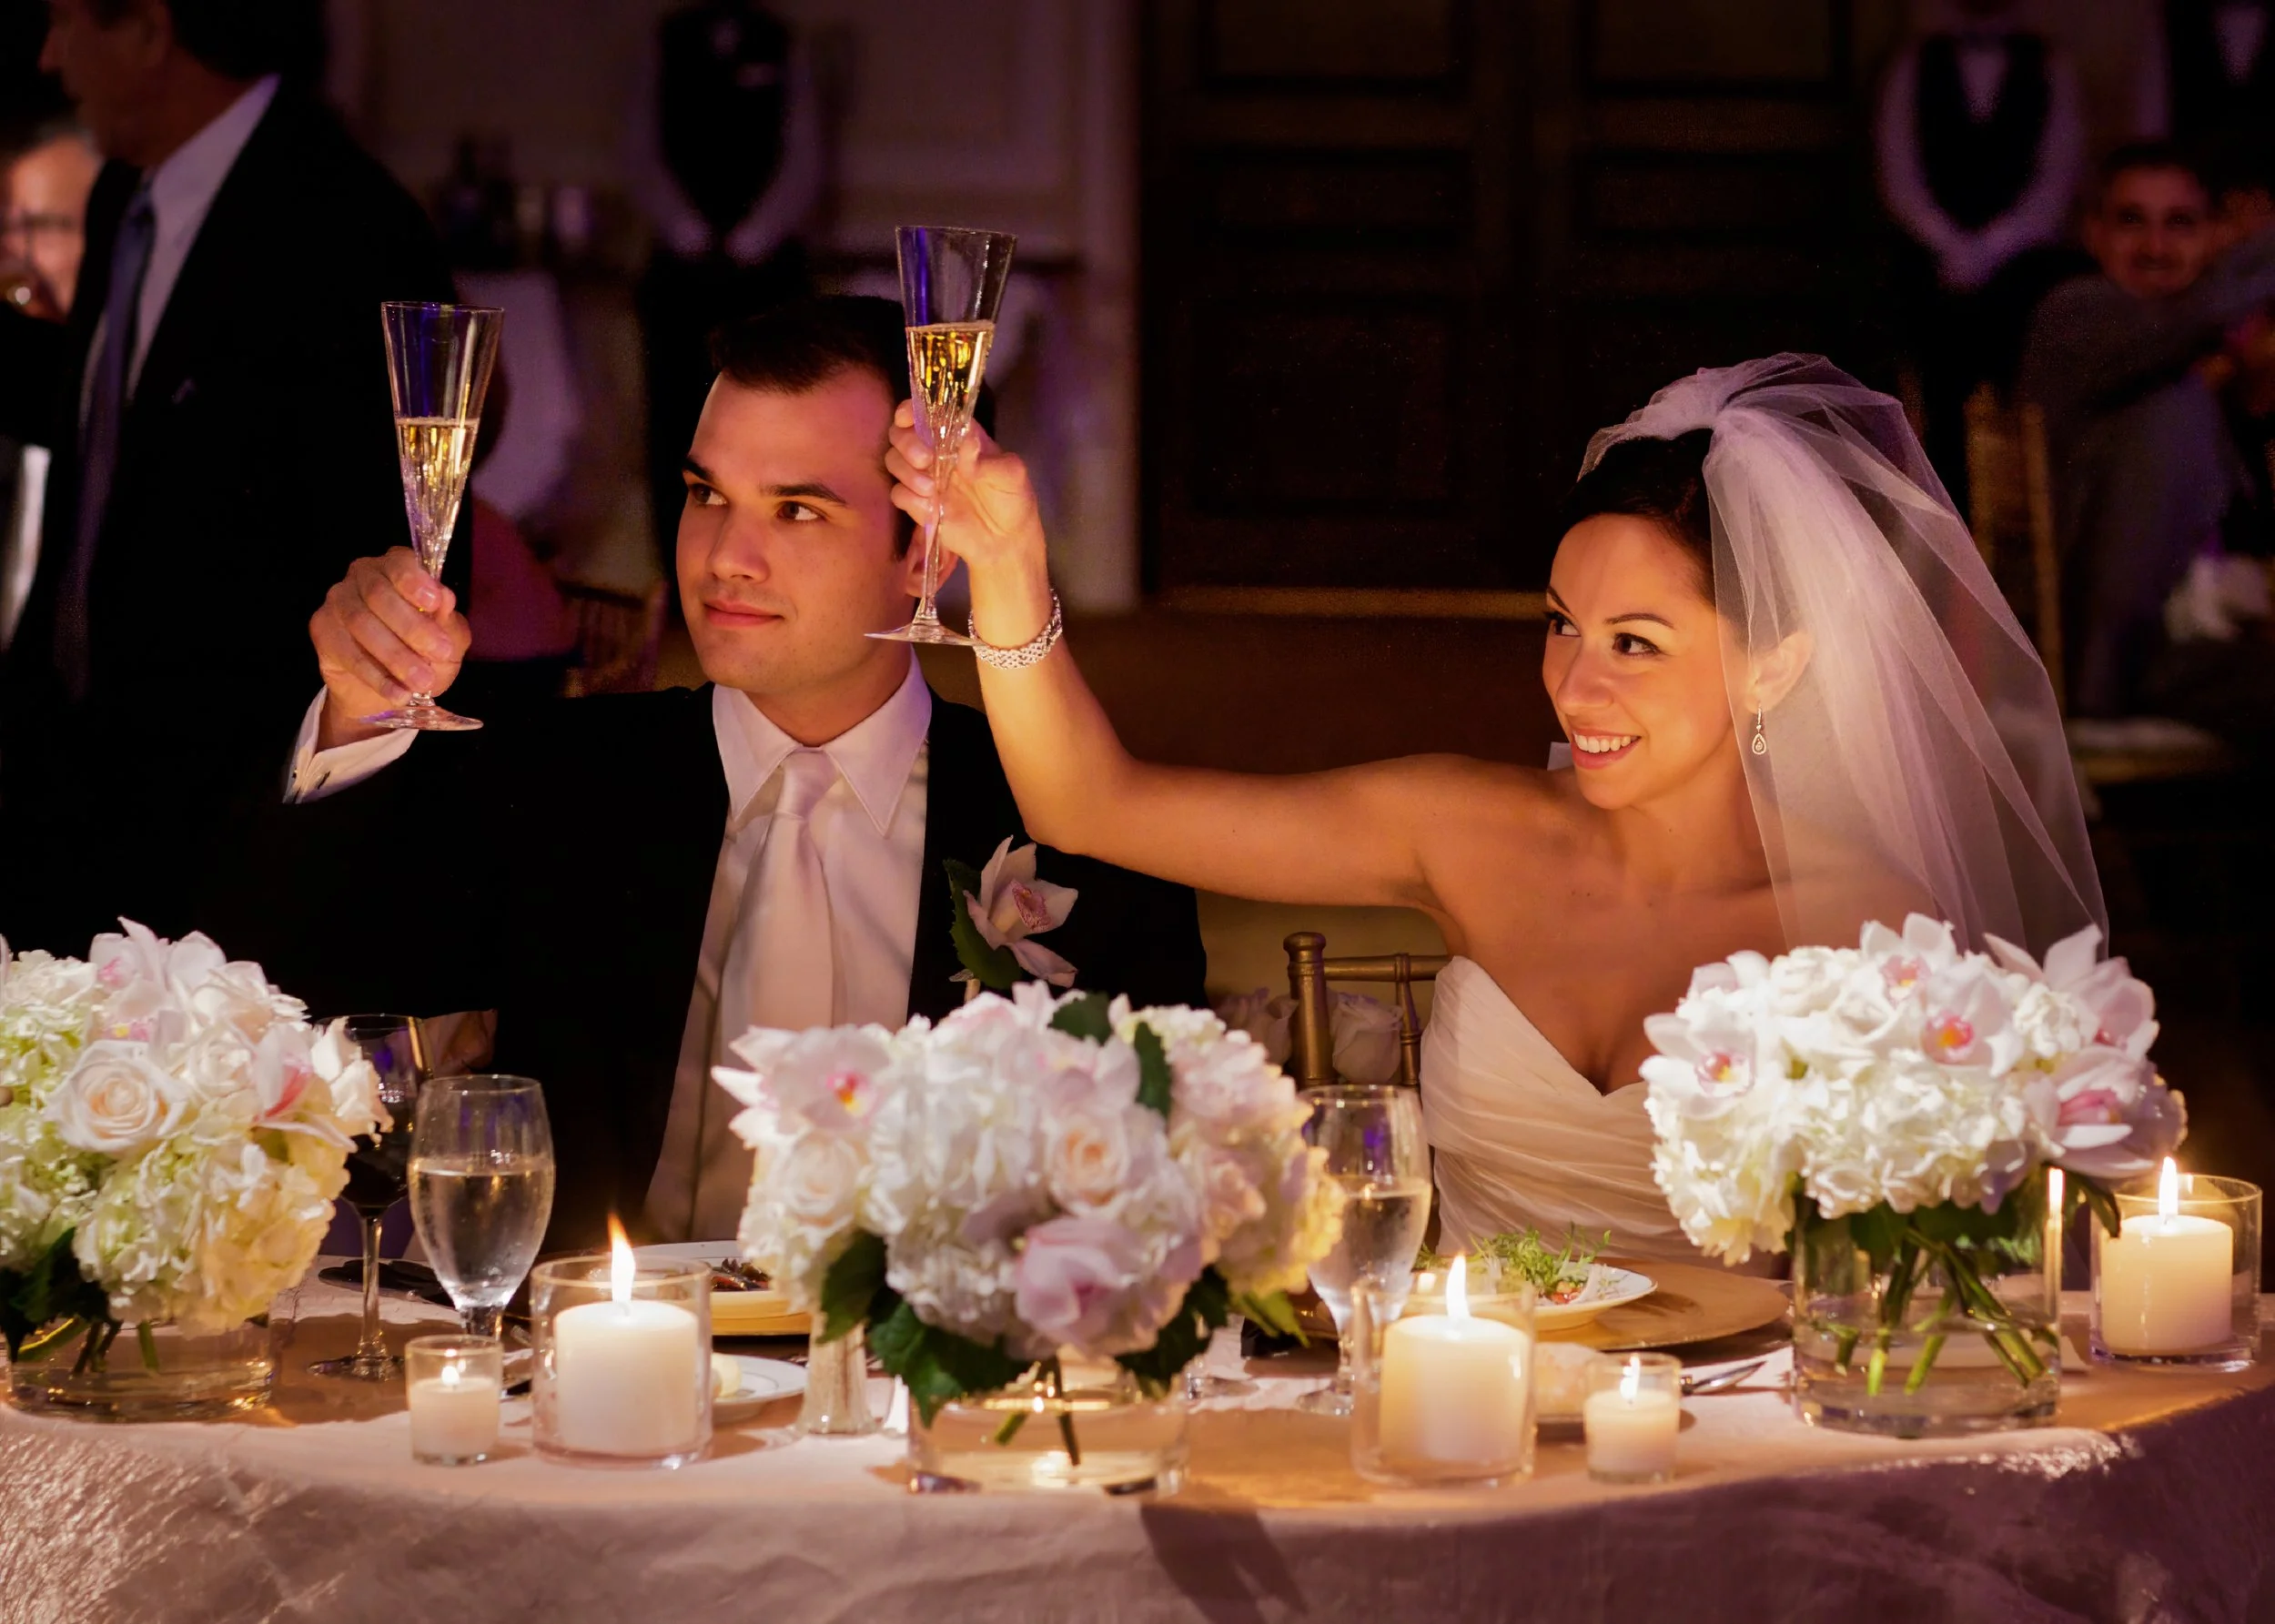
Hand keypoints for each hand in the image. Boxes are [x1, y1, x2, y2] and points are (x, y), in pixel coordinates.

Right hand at [310, 548, 468, 747]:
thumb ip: (448, 621)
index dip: (414, 581)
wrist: (390, 688)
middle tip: (440, 652)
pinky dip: (376, 676)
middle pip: (379, 595)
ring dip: (395, 655)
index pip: (400, 563)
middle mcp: (363, 576)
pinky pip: (348, 652)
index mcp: (396, 567)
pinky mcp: (322, 629)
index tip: (434, 602)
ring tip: (422, 681)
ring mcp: (338, 600)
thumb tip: (446, 599)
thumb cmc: (423, 652)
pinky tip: (398, 692)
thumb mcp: (448, 639)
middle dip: (413, 626)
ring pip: (361, 623)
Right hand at [885, 405, 1047, 581]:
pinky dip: (910, 497)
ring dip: (907, 472)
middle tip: (926, 459)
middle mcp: (936, 452)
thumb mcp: (1012, 474)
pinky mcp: (919, 504)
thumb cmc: (1013, 499)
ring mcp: (925, 478)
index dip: (910, 411)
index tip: (908, 419)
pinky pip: (899, 494)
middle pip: (899, 434)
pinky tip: (932, 506)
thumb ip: (989, 460)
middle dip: (906, 443)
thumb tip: (967, 445)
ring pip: (893, 461)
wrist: (1006, 541)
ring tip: (932, 489)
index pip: (925, 412)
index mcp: (957, 436)